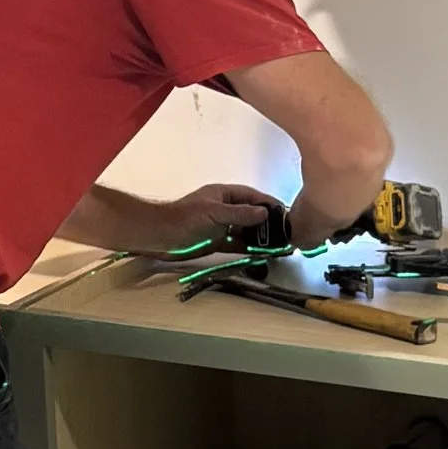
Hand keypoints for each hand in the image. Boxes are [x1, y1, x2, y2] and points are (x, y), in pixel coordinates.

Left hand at [155, 182, 283, 253]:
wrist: (161, 237)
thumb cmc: (186, 218)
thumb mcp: (215, 213)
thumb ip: (240, 213)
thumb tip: (264, 213)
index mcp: (223, 195)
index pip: (251, 196)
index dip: (268, 203)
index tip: (285, 211)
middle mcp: (225, 209)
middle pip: (251, 214)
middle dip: (268, 223)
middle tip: (287, 232)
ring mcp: (221, 226)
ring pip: (246, 231)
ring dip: (261, 237)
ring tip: (280, 245)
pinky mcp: (217, 242)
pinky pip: (238, 244)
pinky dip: (250, 248)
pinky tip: (263, 254)